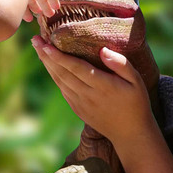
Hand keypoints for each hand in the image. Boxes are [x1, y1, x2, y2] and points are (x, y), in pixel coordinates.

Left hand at [32, 37, 154, 145]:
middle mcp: (88, 95)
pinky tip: (50, 66)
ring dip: (47, 65)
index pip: (76, 68)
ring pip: (60, 81)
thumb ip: (121, 64)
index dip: (59, 56)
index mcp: (102, 85)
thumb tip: (103, 50)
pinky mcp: (78, 109)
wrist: (130, 133)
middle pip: (62, 73)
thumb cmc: (136, 103)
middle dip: (47, 56)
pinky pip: (63, 90)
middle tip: (35, 39)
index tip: (46, 44)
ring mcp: (81, 104)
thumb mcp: (137, 81)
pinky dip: (54, 77)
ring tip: (38, 49)